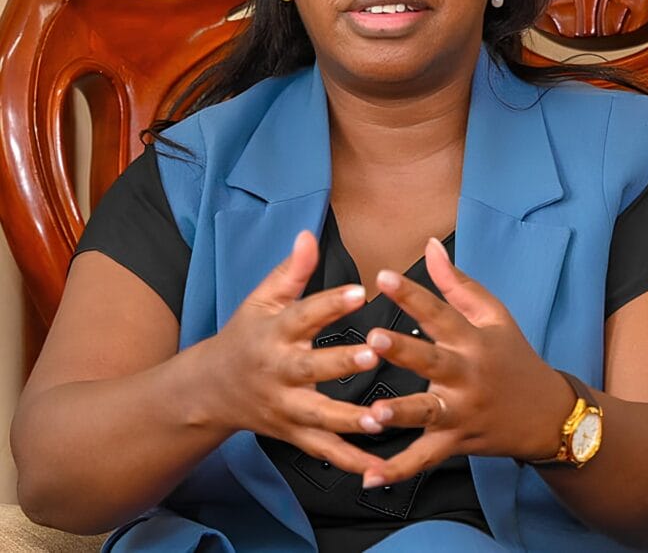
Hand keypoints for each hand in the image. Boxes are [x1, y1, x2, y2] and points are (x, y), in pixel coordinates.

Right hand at [202, 231, 384, 474]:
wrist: (212, 389)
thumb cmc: (246, 335)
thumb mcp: (262, 299)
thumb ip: (291, 270)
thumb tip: (309, 234)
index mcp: (274, 333)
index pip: (303, 315)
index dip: (331, 303)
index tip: (359, 290)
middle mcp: (279, 372)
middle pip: (310, 369)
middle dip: (340, 364)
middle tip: (373, 354)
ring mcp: (285, 407)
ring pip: (318, 417)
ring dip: (348, 420)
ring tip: (380, 418)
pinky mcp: (293, 433)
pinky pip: (323, 451)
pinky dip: (349, 462)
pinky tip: (377, 469)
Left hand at [360, 237, 572, 486]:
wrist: (549, 416)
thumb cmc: (513, 357)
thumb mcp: (494, 315)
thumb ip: (456, 282)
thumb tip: (428, 244)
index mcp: (474, 340)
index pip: (440, 311)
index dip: (412, 293)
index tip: (382, 276)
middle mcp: (467, 376)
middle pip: (433, 362)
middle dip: (404, 352)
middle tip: (373, 340)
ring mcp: (462, 413)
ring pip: (427, 415)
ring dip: (400, 415)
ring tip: (372, 414)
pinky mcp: (456, 443)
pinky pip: (425, 460)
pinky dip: (398, 471)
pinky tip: (368, 477)